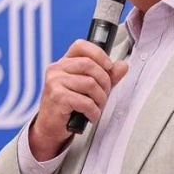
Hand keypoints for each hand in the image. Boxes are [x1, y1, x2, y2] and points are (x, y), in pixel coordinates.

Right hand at [29, 40, 127, 159]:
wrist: (50, 127)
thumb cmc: (68, 106)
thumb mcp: (88, 88)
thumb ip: (105, 76)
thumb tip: (122, 66)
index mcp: (64, 63)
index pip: (81, 46)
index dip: (99, 54)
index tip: (108, 67)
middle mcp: (57, 69)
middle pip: (89, 65)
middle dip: (104, 82)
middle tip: (104, 94)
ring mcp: (55, 82)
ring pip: (90, 83)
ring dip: (100, 99)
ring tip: (97, 107)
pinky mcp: (57, 97)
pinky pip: (85, 101)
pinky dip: (93, 111)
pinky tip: (91, 115)